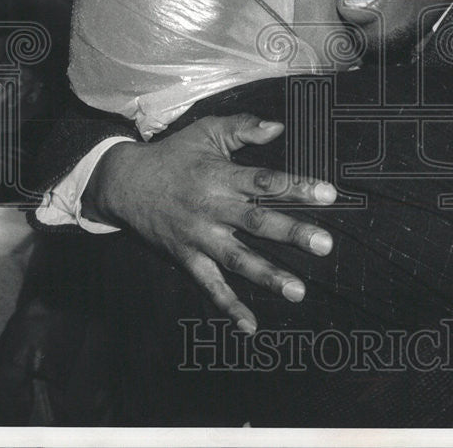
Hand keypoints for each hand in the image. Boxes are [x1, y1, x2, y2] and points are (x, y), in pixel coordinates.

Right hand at [82, 113, 336, 333]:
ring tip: (297, 291)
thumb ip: (243, 128)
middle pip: (257, 222)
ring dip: (268, 276)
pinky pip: (210, 285)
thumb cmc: (173, 155)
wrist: (123, 183)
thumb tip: (278, 126)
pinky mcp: (187, 258)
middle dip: (292, 234)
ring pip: (237, 259)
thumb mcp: (206, 131)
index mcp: (221, 176)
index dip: (297, 187)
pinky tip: (250, 325)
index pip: (265, 182)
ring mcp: (199, 237)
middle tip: (325, 244)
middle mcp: (212, 209)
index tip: (329, 194)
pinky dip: (228, 306)